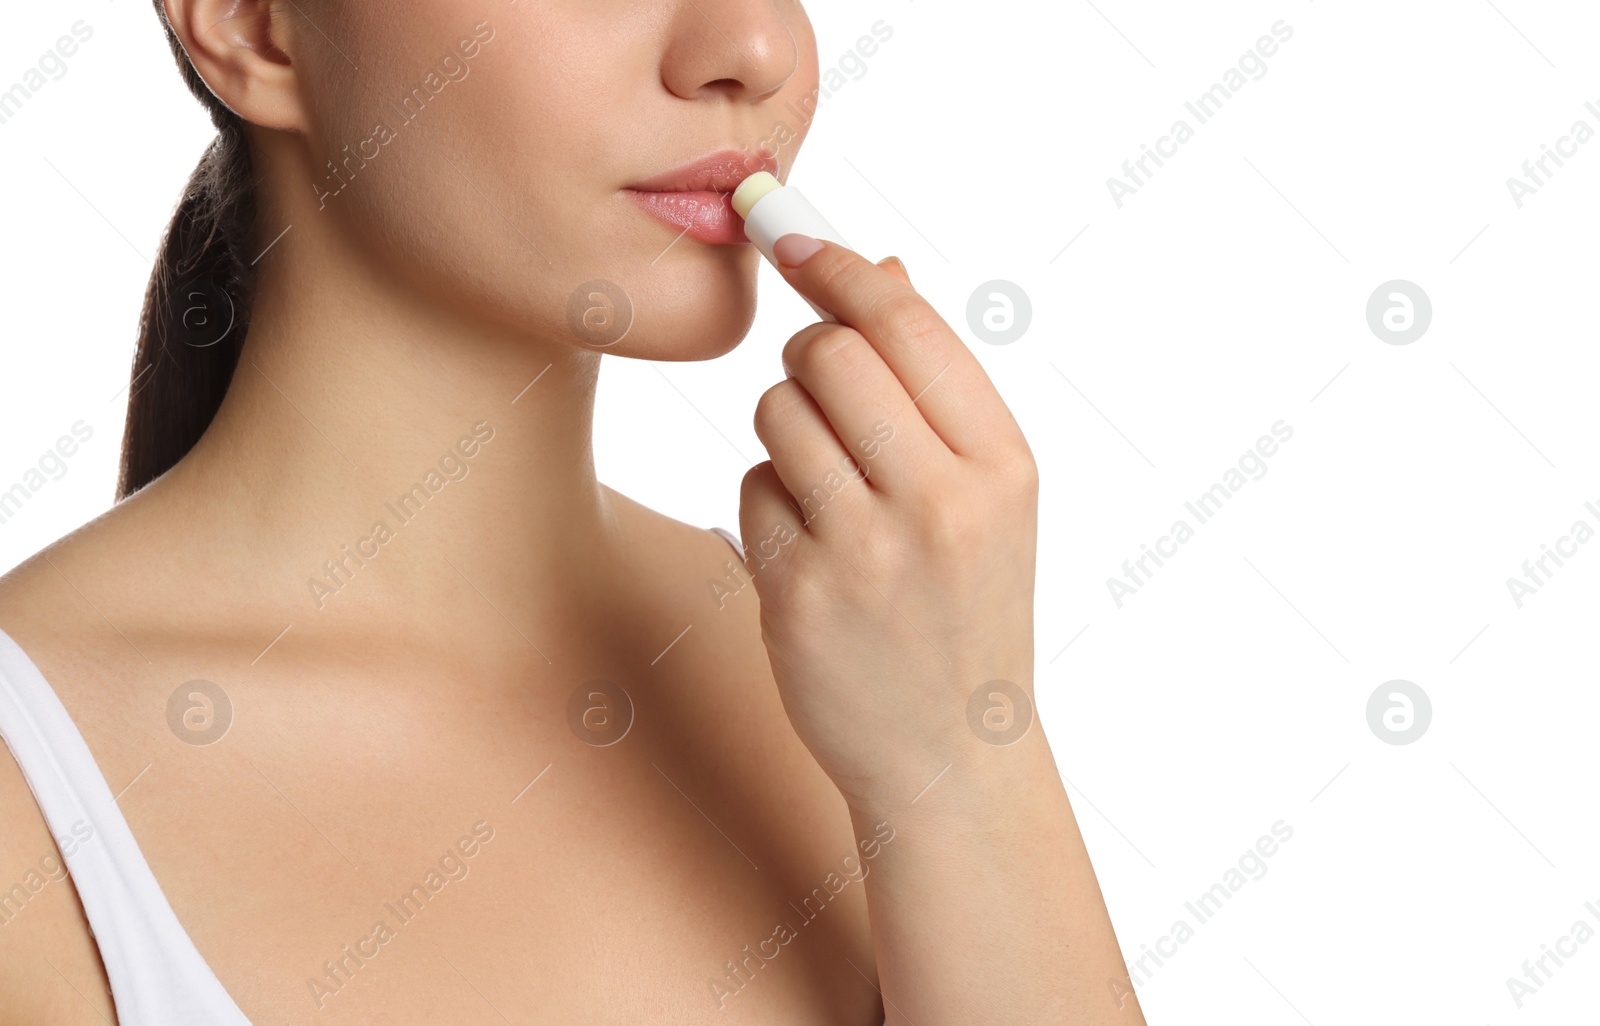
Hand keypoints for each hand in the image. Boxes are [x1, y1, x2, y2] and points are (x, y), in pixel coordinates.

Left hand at [738, 234, 1040, 815]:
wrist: (949, 751)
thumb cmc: (967, 605)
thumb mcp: (990, 496)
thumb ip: (938, 386)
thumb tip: (880, 269)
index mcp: (1002, 466)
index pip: (905, 325)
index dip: (836, 266)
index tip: (792, 234)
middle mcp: (941, 503)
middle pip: (827, 356)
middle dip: (808, 358)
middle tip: (821, 392)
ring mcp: (865, 553)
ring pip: (776, 416)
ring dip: (786, 433)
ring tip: (827, 488)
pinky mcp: (798, 595)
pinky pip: (752, 488)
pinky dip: (770, 504)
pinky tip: (811, 552)